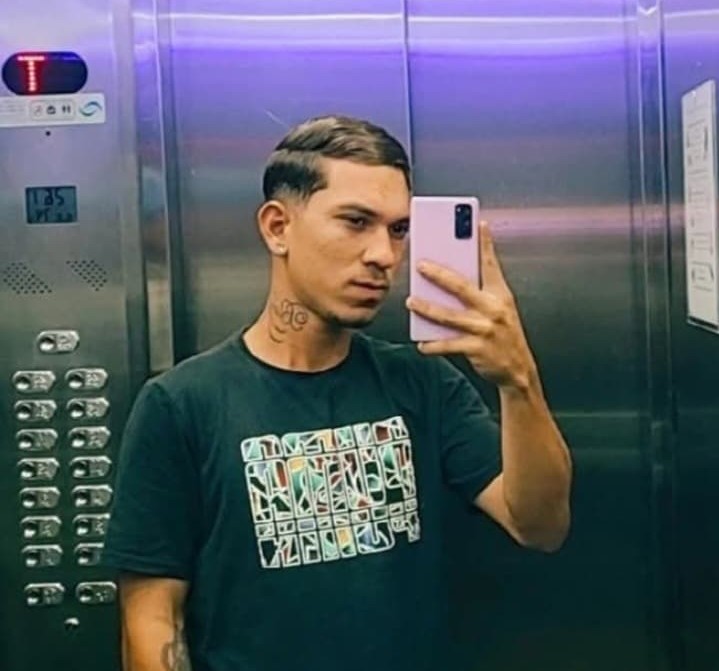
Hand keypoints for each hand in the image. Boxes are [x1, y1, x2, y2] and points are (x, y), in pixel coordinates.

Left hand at [406, 220, 535, 389]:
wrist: (518, 369)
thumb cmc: (504, 335)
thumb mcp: (501, 308)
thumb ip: (482, 291)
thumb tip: (454, 275)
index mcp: (500, 294)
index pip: (491, 264)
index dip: (485, 243)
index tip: (478, 223)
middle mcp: (493, 308)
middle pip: (461, 286)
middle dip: (439, 274)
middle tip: (420, 265)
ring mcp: (484, 328)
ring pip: (448, 315)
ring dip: (426, 308)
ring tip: (410, 302)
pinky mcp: (476, 348)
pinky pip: (448, 344)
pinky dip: (432, 344)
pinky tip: (421, 342)